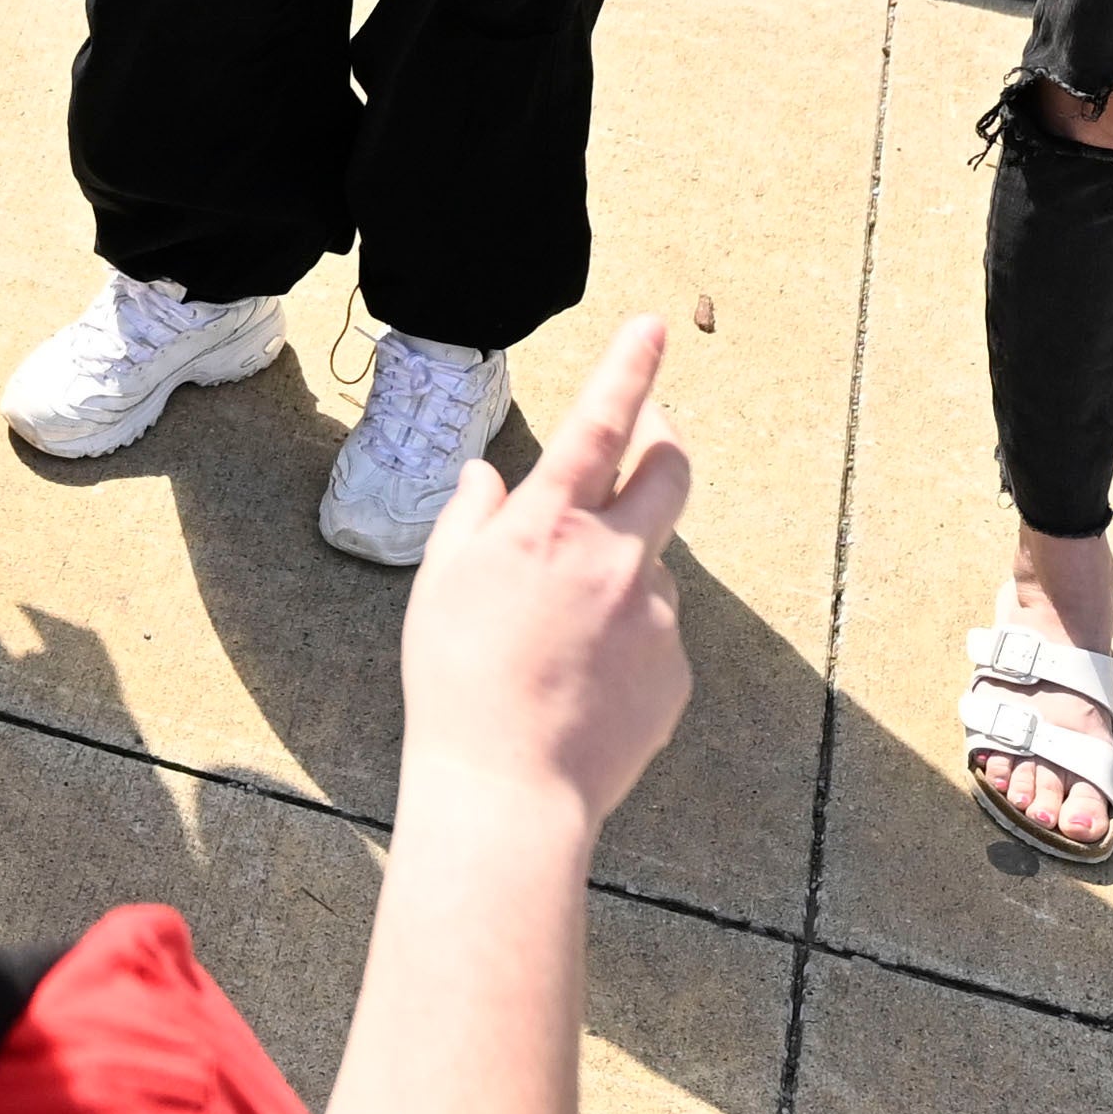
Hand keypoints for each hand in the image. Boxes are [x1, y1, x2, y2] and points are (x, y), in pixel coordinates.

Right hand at [399, 313, 695, 835]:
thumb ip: (469, 518)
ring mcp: (654, 615)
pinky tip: (580, 688)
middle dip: (666, 445)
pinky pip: (652, 637)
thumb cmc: (455, 681)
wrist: (509, 788)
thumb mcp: (437, 584)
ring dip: (620, 577)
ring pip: (649, 568)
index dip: (629, 368)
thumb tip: (489, 477)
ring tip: (560, 644)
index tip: (654, 325)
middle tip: (651, 442)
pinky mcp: (675, 670)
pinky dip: (624, 646)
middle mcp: (615, 557)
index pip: (600, 425)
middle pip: (671, 475)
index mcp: (548, 526)